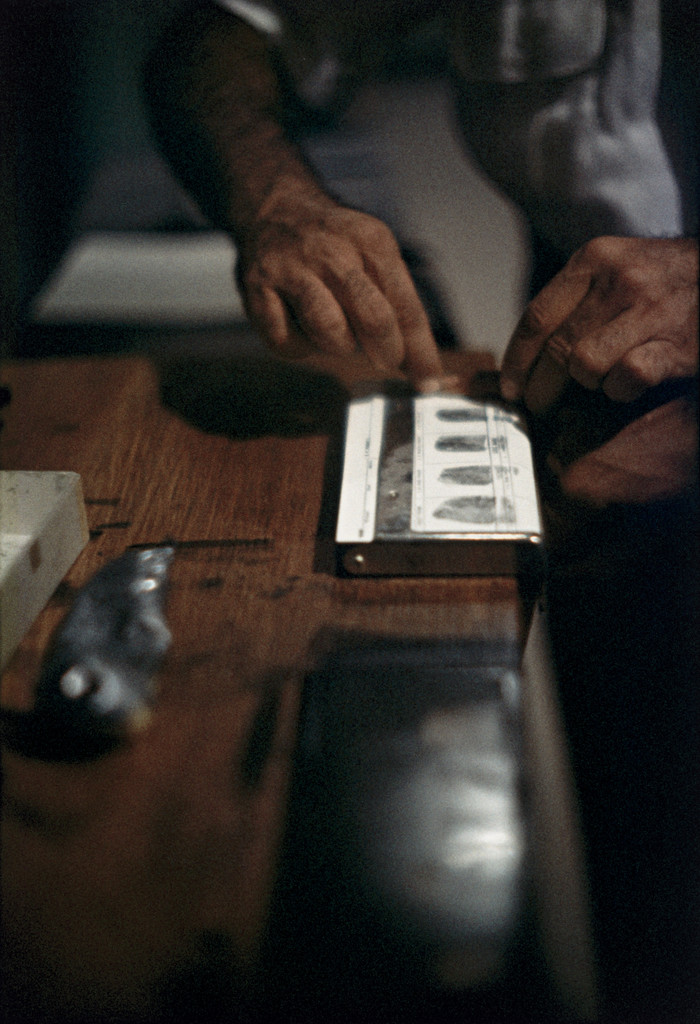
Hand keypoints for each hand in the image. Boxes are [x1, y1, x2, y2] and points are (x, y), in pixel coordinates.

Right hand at [236, 193, 454, 390]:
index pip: (406, 306)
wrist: (273, 208)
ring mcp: (291, 268)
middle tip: (386, 361)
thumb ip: (398, 306)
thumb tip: (423, 366)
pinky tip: (302, 330)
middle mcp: (332, 250)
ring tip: (338, 333)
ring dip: (339, 346)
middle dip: (387, 351)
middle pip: (374, 318)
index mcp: (371, 241)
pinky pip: (286, 340)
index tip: (428, 381)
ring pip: (329, 331)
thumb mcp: (374, 255)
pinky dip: (299, 347)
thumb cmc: (333, 246)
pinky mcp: (257, 288)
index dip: (420, 351)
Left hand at [500, 236, 697, 410]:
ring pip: (585, 364)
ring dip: (587, 383)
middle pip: (556, 348)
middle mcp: (619, 280)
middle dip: (541, 387)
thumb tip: (528, 352)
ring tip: (598, 382)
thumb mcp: (614, 268)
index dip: (517, 360)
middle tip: (540, 405)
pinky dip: (620, 390)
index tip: (510, 387)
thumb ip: (574, 299)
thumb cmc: (664, 280)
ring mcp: (649, 310)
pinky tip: (626, 385)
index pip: (537, 317)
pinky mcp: (675, 344)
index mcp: (594, 260)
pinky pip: (626, 378)